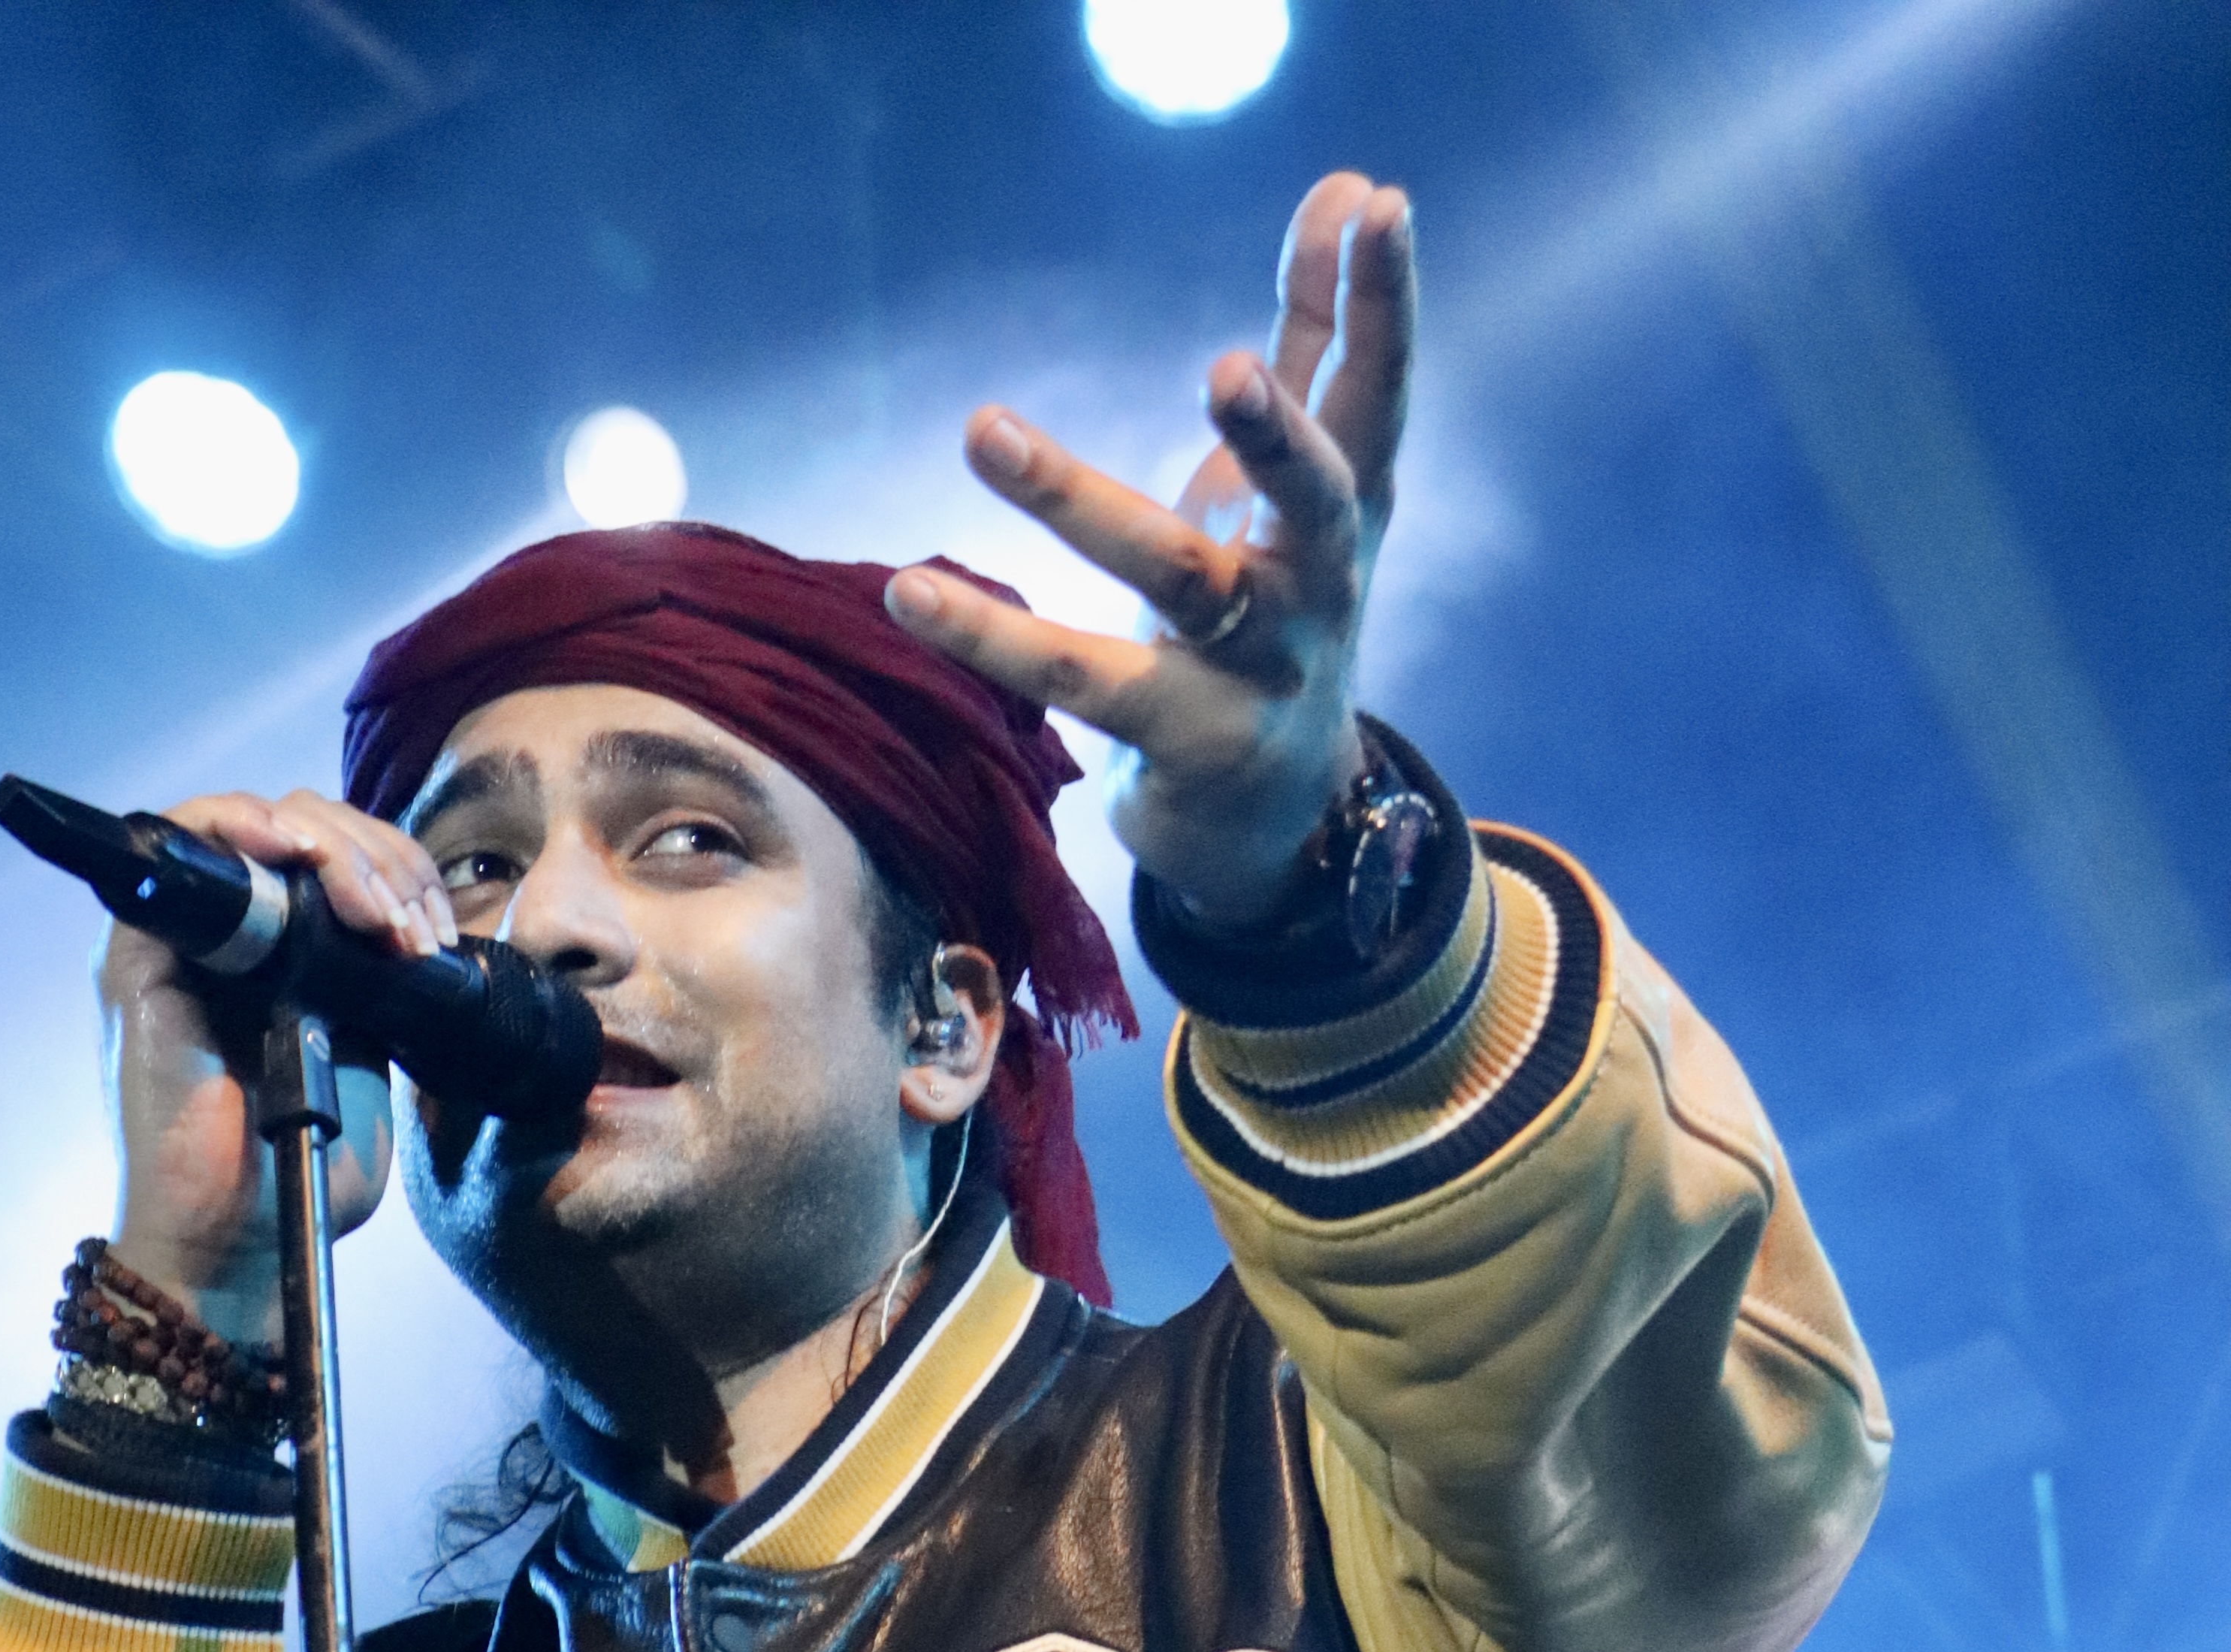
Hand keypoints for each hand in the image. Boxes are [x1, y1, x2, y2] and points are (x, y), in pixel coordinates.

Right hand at [101, 785, 454, 1335]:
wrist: (240, 1242)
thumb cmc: (300, 1171)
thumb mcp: (369, 1063)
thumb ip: (376, 989)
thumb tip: (401, 918)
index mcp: (283, 961)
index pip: (334, 863)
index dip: (392, 870)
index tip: (429, 936)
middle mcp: (225, 939)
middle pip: (301, 829)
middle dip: (375, 860)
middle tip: (408, 928)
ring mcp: (178, 940)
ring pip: (253, 822)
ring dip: (328, 848)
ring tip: (372, 911)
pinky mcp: (138, 951)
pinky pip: (180, 841)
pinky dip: (240, 826)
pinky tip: (291, 854)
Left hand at [887, 174, 1413, 929]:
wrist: (1273, 823)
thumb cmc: (1274, 614)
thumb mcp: (1298, 479)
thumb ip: (1317, 338)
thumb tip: (1351, 185)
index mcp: (1348, 510)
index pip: (1377, 393)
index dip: (1385, 303)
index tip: (1383, 205)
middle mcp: (1319, 589)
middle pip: (1317, 502)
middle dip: (1275, 438)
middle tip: (1226, 369)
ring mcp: (1259, 674)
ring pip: (1172, 581)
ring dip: (1075, 499)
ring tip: (983, 430)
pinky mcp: (1184, 745)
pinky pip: (1078, 680)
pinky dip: (991, 638)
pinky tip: (910, 592)